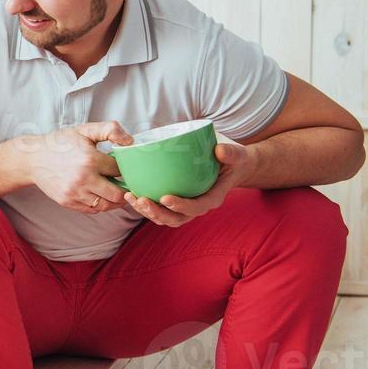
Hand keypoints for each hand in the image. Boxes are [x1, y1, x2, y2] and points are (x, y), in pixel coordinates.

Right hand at [27, 121, 133, 213]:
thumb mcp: (85, 130)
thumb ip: (110, 130)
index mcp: (90, 159)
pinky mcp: (68, 202)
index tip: (124, 167)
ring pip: (106, 205)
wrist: (33, 158)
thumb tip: (130, 141)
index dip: (125, 169)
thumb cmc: (60, 143)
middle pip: (118, 194)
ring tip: (114, 190)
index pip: (120, 170)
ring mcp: (75, 193)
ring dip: (114, 200)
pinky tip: (99, 194)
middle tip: (125, 184)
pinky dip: (100, 205)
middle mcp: (83, 179)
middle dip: (125, 190)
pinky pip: (92, 210)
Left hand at [123, 140, 254, 227]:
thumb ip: (230, 153)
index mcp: (212, 198)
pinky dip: (144, 204)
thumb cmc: (231, 160)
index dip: (181, 206)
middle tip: (141, 201)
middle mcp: (197, 207)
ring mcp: (184, 207)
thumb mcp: (236, 155)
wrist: (230, 167)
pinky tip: (130, 193)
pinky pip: (158, 208)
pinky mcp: (175, 202)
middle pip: (176, 218)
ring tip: (131, 198)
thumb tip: (220, 150)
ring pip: (164, 217)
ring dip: (146, 211)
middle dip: (157, 213)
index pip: (196, 207)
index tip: (165, 198)